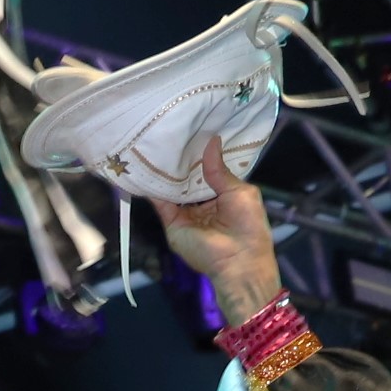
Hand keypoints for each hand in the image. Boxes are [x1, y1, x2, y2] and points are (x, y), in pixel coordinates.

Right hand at [155, 136, 283, 325]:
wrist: (238, 263)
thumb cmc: (248, 226)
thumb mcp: (239, 191)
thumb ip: (220, 169)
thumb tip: (212, 141)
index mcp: (222, 193)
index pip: (207, 169)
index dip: (200, 152)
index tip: (192, 128)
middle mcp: (202, 201)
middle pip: (187, 176)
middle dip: (180, 157)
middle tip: (170, 129)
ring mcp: (185, 212)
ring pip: (171, 186)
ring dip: (164, 169)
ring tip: (155, 141)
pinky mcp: (172, 222)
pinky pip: (159, 201)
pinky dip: (150, 186)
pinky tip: (143, 165)